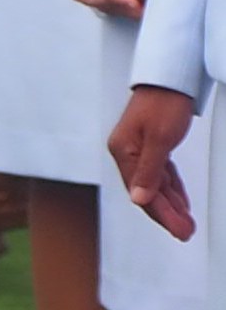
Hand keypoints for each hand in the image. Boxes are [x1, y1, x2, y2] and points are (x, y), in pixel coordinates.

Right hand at [112, 82, 198, 238]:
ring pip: (156, 184)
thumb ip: (150, 172)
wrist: (170, 77)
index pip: (143, 192)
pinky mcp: (151, 144)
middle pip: (148, 191)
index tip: (179, 230)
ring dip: (172, 204)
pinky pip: (161, 173)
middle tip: (186, 232)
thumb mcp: (160, 139)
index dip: (162, 214)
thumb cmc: (164, 102)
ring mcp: (138, 149)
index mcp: (124, 152)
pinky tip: (180, 200)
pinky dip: (172, 188)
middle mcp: (128, 153)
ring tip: (186, 222)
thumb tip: (139, 199)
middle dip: (168, 214)